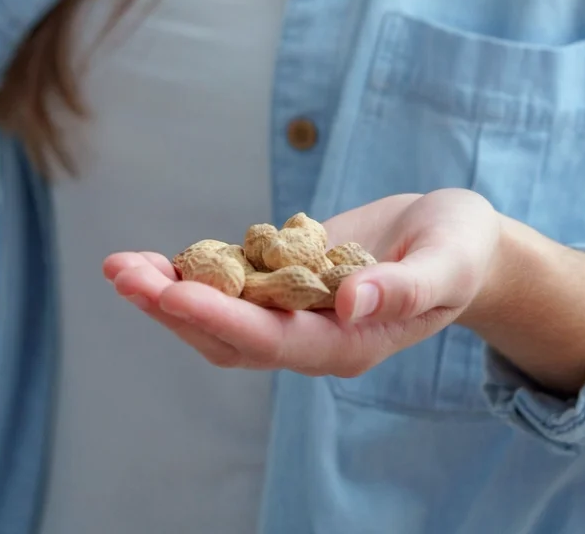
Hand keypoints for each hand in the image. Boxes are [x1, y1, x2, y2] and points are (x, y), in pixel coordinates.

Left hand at [101, 189, 503, 377]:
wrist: (459, 239)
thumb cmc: (462, 249)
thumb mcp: (448, 262)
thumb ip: (405, 288)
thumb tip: (352, 304)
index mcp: (351, 344)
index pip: (273, 341)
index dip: (219, 319)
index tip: (171, 294)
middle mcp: (314, 340)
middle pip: (229, 338)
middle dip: (173, 307)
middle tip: (122, 273)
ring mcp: (295, 316)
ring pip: (218, 319)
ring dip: (167, 294)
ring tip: (121, 266)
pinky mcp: (284, 286)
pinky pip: (228, 289)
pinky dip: (189, 274)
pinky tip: (151, 260)